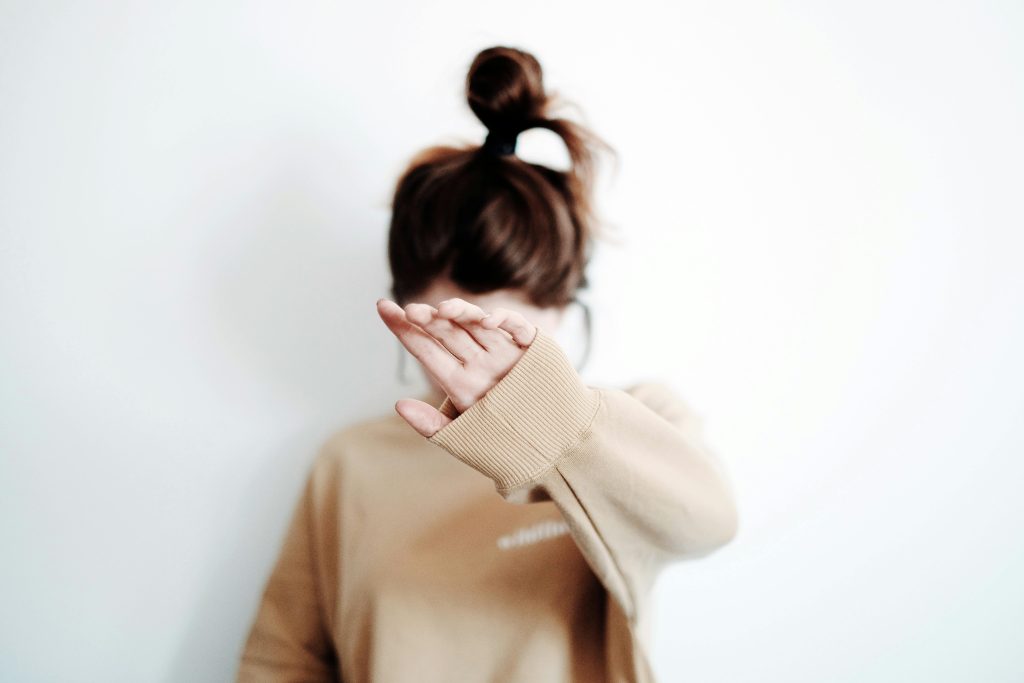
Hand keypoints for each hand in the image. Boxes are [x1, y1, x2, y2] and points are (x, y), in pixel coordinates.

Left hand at [376, 296, 537, 437]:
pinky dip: (503, 320)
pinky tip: (487, 320)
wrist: (555, 447)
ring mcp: (504, 353)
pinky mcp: (531, 348)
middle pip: (448, 331)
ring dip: (459, 313)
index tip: (382, 306)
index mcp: (459, 381)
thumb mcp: (463, 437)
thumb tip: (398, 405)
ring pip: (477, 323)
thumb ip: (431, 424)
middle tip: (411, 310)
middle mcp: (479, 362)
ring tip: (442, 311)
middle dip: (428, 319)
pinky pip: (515, 327)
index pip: (425, 349)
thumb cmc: (507, 443)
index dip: (402, 327)